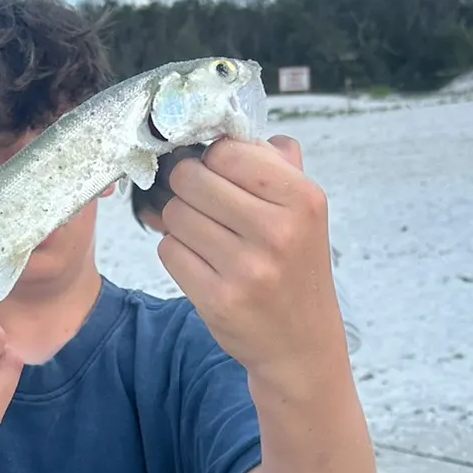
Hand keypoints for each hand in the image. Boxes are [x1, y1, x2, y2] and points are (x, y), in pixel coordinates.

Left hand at [158, 135, 341, 388]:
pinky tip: (201, 263)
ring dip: (179, 222)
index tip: (215, 172)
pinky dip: (176, 252)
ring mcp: (247, 268)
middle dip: (187, 188)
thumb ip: (273, 162)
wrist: (302, 346)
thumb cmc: (296, 266)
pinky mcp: (218, 300)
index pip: (226, 151)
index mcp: (303, 198)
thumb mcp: (304, 210)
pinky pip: (168, 251)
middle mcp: (278, 231)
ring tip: (205, 236)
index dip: (211, 159)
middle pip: (191, 179)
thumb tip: (224, 126)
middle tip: (202, 205)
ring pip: (174, 214)